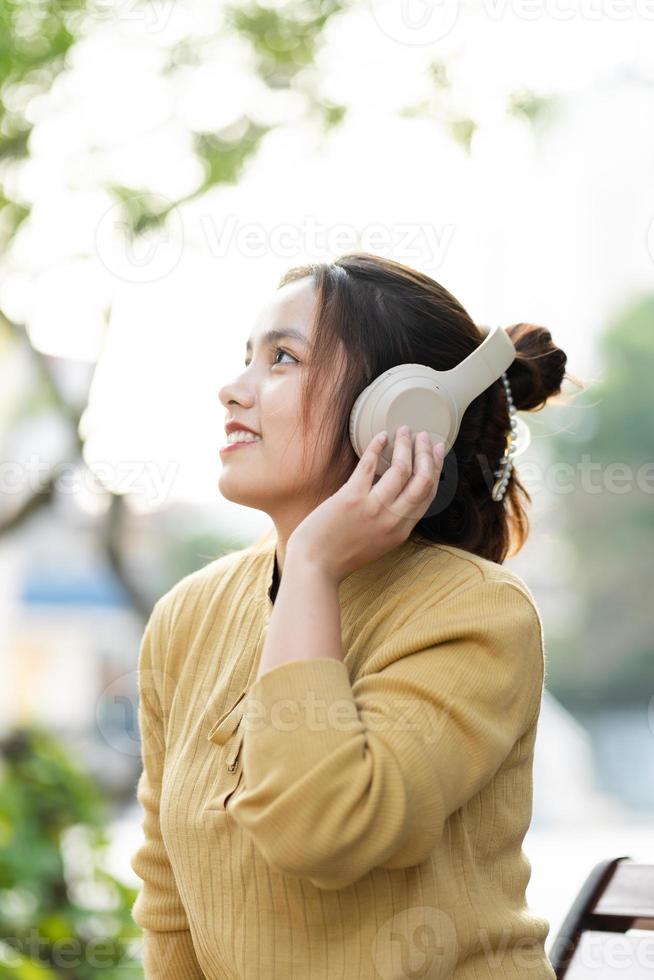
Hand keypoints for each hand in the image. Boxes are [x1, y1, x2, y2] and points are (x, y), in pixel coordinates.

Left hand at [287, 426, 445, 584]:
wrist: (314, 567)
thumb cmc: (340, 555)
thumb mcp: (377, 543)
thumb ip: (391, 522)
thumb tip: (396, 494)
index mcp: (401, 530)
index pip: (428, 495)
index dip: (436, 469)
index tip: (437, 452)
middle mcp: (393, 519)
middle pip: (422, 480)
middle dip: (426, 453)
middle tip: (424, 435)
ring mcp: (373, 508)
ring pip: (401, 469)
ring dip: (406, 445)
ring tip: (404, 431)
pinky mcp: (351, 499)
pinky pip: (370, 466)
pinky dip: (377, 447)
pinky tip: (381, 437)